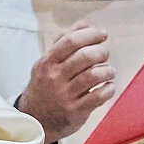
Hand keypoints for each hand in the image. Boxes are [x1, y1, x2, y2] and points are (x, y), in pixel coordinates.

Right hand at [17, 25, 116, 139]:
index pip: (70, 41)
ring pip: (94, 76)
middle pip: (85, 57)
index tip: (102, 35)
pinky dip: (109, 89)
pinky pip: (98, 97)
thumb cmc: (44, 87)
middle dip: (101, 52)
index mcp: (47, 62)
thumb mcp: (46, 62)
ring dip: (107, 70)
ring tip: (109, 71)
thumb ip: (63, 41)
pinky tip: (108, 86)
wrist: (34, 119)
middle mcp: (55, 78)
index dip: (90, 35)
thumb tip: (83, 24)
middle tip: (105, 54)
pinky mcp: (75, 112)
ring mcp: (65, 95)